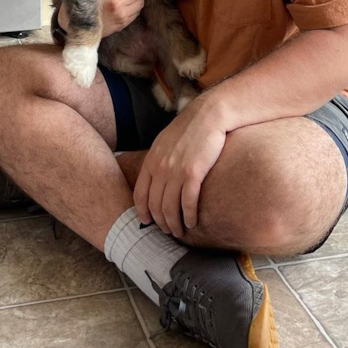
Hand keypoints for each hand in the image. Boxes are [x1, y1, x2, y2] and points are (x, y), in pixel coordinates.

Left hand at [133, 97, 226, 238]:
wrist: (208, 115)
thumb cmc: (188, 129)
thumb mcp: (164, 142)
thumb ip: (158, 160)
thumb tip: (155, 178)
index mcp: (151, 160)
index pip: (140, 194)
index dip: (142, 212)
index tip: (147, 222)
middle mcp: (160, 168)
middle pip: (155, 205)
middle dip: (160, 222)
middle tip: (167, 231)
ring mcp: (176, 171)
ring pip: (170, 208)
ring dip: (174, 224)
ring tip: (179, 232)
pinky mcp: (193, 173)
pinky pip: (188, 203)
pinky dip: (189, 217)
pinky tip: (192, 223)